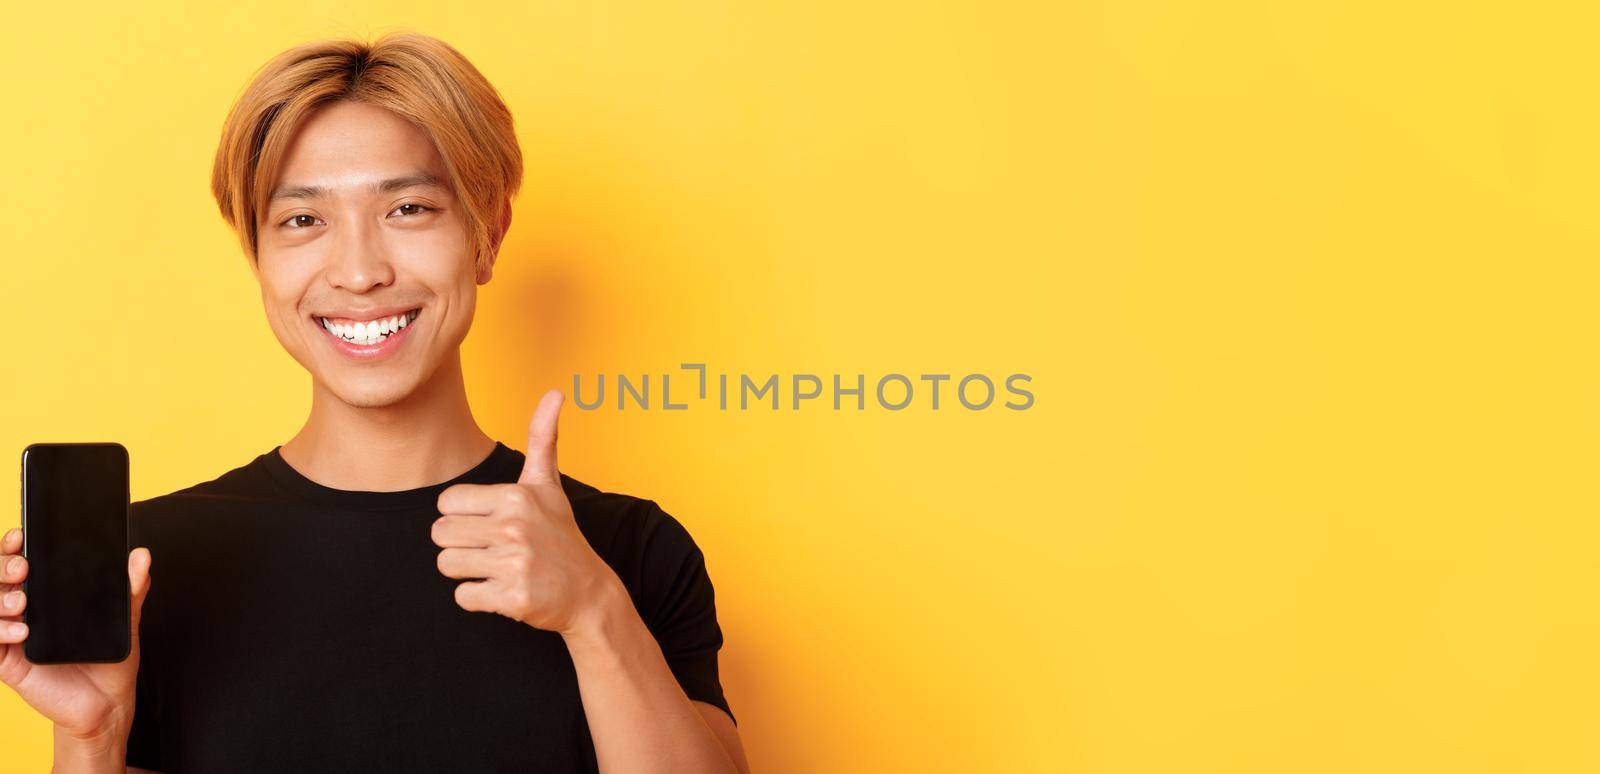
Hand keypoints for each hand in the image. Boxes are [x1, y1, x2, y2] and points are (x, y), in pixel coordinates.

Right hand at [0, 526, 153, 741]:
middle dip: (3, 566)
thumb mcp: (126, 619)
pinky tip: (22, 630)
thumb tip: (141, 555)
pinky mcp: (9, 663)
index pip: (20, 562)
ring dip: (0, 599)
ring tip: (23, 601)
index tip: (20, 535)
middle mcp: (25, 610)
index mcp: (47, 594)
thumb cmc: (111, 657)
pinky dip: (1, 631)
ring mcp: (13, 635)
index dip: (12, 546)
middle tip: (22, 567)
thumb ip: (131, 587)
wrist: (108, 701)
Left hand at [432, 389, 621, 635]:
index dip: (463, 516)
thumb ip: (543, 437)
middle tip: (492, 549)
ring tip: (496, 568)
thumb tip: (556, 392)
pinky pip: (462, 597)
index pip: (446, 503)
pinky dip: (477, 598)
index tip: (490, 523)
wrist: (588, 591)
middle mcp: (514, 527)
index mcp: (516, 496)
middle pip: (440, 534)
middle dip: (460, 544)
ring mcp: (514, 564)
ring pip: (446, 565)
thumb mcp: (548, 485)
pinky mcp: (512, 598)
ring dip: (466, 571)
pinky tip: (503, 589)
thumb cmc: (560, 534)